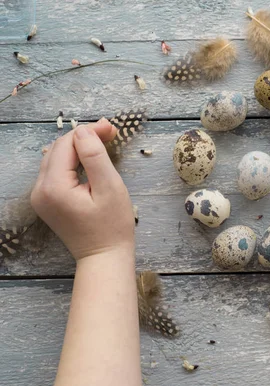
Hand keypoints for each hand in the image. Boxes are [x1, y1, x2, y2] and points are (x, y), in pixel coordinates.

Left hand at [31, 118, 134, 261]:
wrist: (104, 257)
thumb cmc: (112, 226)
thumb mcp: (110, 188)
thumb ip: (95, 157)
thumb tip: (84, 132)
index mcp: (53, 186)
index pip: (66, 145)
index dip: (88, 132)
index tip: (111, 127)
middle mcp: (39, 190)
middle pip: (58, 150)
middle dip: (83, 138)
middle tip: (110, 132)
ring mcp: (40, 197)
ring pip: (55, 159)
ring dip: (77, 148)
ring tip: (102, 142)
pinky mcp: (46, 201)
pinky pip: (55, 172)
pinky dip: (72, 162)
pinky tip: (88, 160)